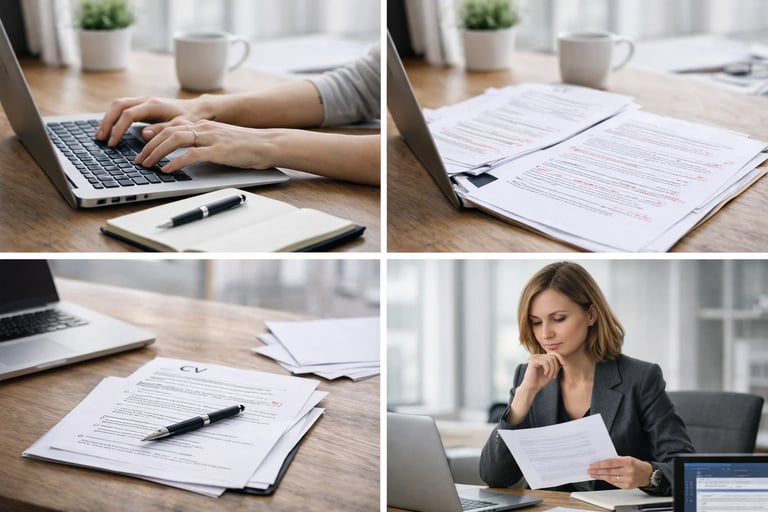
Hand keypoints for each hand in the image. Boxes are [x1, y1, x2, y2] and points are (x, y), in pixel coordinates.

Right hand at [95, 96, 207, 146]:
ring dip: (108, 119)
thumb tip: (144, 135)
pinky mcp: (143, 106)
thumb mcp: (180, 126)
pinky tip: (111, 130)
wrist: (197, 109)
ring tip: (101, 136)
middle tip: (100, 138)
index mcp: (153, 105)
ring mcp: (143, 101)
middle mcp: (145, 100)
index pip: (128, 115)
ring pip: (118, 105)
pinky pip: (123, 108)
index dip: (118, 129)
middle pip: (118, 106)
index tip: (113, 143)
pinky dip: (114, 118)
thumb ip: (163, 130)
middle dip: (107, 122)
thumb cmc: (190, 119)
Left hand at [134, 120, 280, 172]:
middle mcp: (205, 128)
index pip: (172, 127)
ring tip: (147, 164)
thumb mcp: (222, 141)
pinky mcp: (218, 150)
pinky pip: (191, 154)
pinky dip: (176, 162)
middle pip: (168, 132)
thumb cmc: (248, 147)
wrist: (269, 144)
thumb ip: (204, 144)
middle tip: (139, 160)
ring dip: (157, 153)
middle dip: (149, 146)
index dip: (154, 137)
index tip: (143, 148)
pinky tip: (167, 170)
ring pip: (175, 140)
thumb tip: (187, 156)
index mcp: (204, 125)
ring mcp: (211, 138)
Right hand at [518, 352, 566, 393]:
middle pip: (553, 356)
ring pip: (550, 359)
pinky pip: (545, 362)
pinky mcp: (532, 361)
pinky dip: (548, 369)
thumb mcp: (551, 372)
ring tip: (550, 376)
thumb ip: (556, 365)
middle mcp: (538, 356)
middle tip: (553, 376)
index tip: (564, 364)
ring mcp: (534, 357)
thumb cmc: (540, 381)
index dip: (560, 357)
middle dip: (555, 367)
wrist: (531, 388)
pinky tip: (546, 374)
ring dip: (552, 370)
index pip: (554, 353)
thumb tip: (563, 360)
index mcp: (541, 357)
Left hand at [588, 456, 653, 488]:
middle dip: (597, 471)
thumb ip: (615, 459)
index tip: (592, 465)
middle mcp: (628, 471)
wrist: (647, 474)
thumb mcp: (627, 458)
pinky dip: (607, 480)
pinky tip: (601, 478)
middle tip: (590, 470)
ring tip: (593, 474)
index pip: (610, 463)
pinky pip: (614, 483)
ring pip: (610, 478)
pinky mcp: (627, 486)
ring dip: (600, 476)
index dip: (600, 464)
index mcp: (627, 461)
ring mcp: (628, 480)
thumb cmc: (635, 464)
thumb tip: (601, 460)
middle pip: (609, 471)